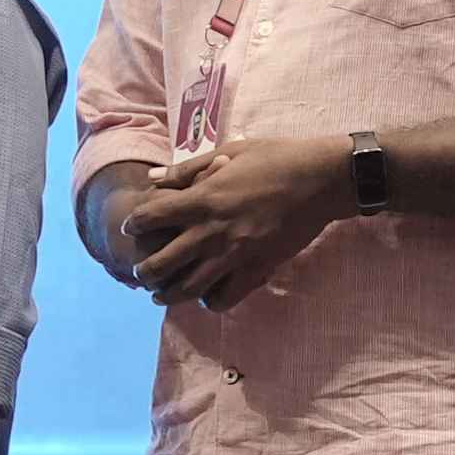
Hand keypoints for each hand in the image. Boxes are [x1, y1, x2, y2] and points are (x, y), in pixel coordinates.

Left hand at [123, 136, 344, 312]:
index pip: (150, 218)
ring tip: (160, 294)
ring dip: (168, 294)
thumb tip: (152, 177)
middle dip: (144, 271)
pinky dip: (209, 301)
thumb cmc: (277, 158)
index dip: (135, 224)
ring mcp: (234, 255)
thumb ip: (187, 170)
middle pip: (161, 263)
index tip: (132, 228)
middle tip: (141, 272)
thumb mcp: (229, 153)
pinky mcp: (257, 270)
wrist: (323, 180)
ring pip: (188, 288)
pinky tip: (206, 295)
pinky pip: (224, 298)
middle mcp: (212, 231)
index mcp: (203, 199)